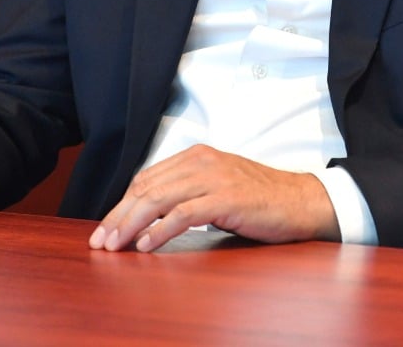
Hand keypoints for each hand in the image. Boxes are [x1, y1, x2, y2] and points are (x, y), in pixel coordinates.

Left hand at [88, 145, 339, 252]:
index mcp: (197, 156)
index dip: (122, 204)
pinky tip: (147, 245)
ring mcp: (214, 177)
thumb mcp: (217, 188)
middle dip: (119, 216)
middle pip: (147, 188)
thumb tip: (149, 215)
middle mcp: (202, 161)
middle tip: (101, 242)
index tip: (106, 228)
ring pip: (159, 198)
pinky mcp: (226, 198)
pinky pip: (183, 214)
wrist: (301, 201)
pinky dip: (160, 230)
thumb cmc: (259, 200)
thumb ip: (187, 193)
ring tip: (116, 246)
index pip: (147, 178)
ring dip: (131, 224)